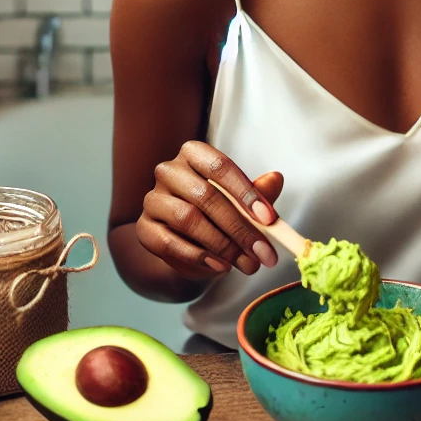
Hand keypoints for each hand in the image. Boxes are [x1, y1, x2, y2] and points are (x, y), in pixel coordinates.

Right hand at [136, 139, 283, 281]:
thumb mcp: (241, 201)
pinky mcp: (145, 228)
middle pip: (206, 196)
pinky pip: (170, 243)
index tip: (269, 219)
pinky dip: (199, 257)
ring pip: (188, 220)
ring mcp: (153, 199)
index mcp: (194, 154)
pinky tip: (221, 266)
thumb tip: (276, 179)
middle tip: (263, 252)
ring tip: (246, 263)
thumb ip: (258, 191)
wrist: (184, 241)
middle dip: (239, 228)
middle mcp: (169, 171)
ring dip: (222, 245)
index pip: (220, 166)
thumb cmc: (216, 212)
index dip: (246, 192)